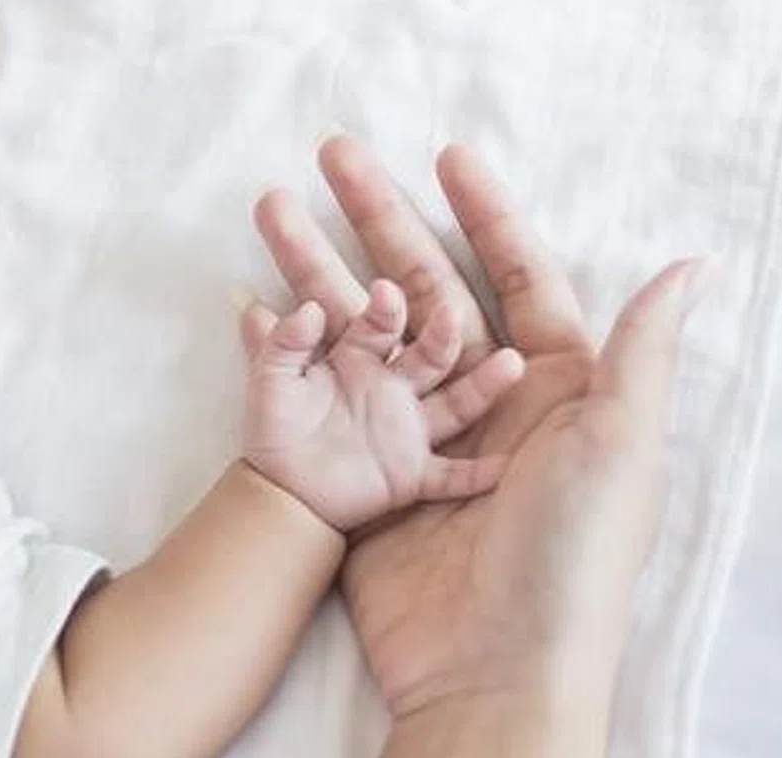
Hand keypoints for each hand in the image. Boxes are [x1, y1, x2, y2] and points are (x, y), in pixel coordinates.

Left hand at [241, 279, 522, 531]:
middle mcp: (394, 387)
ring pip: (456, 405)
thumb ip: (282, 343)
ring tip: (512, 363)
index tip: (384, 291)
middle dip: (441, 335)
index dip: (384, 309)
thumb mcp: (269, 381)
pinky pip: (451, 476)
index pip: (378, 325)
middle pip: (428, 356)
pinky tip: (506, 466)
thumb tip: (302, 307)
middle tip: (451, 315)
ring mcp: (409, 429)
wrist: (279, 490)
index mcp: (360, 357)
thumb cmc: (275, 428)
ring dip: (483, 386)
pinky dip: (477, 475)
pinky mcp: (413, 474)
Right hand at [248, 135, 706, 732]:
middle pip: (430, 283)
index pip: (518, 275)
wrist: (494, 670)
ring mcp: (424, 433)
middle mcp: (488, 400)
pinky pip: (331, 388)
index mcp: (557, 387)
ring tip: (274, 209)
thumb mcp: (619, 446)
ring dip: (322, 266)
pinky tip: (260, 300)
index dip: (483, 212)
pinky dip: (296, 342)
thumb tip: (693, 263)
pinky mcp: (374, 472)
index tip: (444, 155)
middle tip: (335, 155)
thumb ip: (641, 351)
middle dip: (383, 217)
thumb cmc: (571, 555)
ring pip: (369, 325)